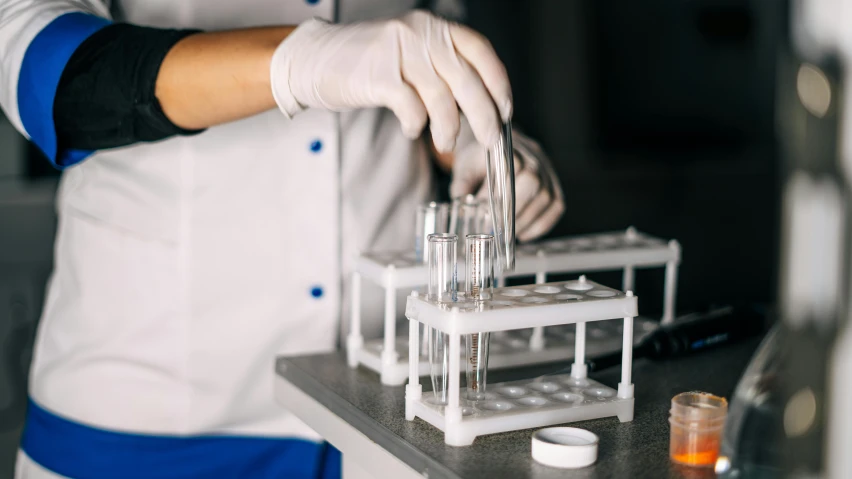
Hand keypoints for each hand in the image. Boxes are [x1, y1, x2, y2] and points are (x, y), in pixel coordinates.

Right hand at [270, 10, 511, 150]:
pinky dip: (415, 126)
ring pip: (442, 99)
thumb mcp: (411, 52)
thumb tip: (479, 103)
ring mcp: (399, 53)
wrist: (315, 57)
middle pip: (467, 79)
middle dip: (484, 116)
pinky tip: (410, 129)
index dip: (499, 83)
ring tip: (446, 142)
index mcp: (433, 27)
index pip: (480, 51)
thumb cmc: (366, 62)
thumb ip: (441, 67)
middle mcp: (420, 34)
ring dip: (449, 128)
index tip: (506, 109)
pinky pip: (412, 109)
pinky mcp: (378, 76)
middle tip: (489, 139)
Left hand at [449, 118, 564, 241]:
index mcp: (509, 148)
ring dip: (527, 221)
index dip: (500, 193)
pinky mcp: (554, 184)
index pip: (512, 167)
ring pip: (546, 197)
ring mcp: (547, 170)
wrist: (497, 145)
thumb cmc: (479, 160)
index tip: (486, 211)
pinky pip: (557, 205)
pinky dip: (542, 224)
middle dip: (514, 211)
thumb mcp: (465, 168)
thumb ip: (462, 186)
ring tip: (509, 235)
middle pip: (532, 182)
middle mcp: (533, 156)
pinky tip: (524, 234)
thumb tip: (463, 208)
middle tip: (498, 230)